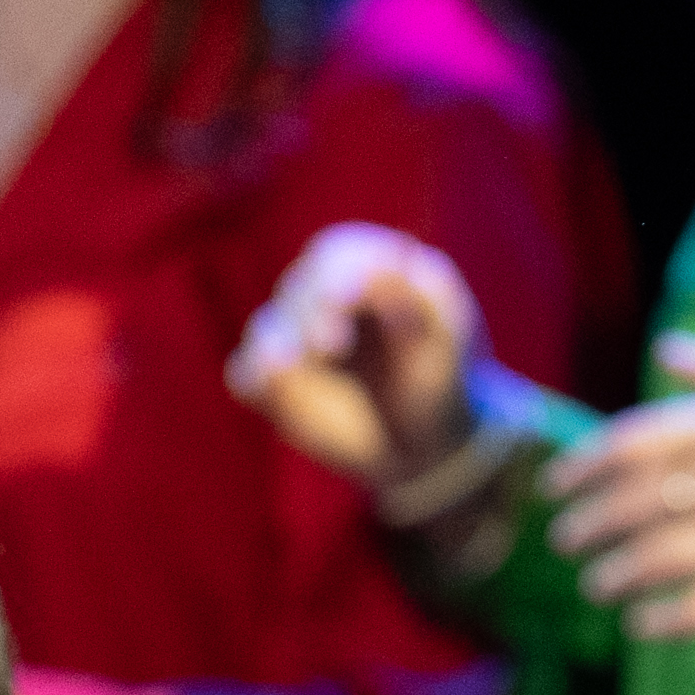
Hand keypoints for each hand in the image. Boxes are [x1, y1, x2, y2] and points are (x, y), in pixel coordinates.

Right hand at [226, 224, 489, 491]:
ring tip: (288, 364)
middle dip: (311, 314)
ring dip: (276, 345)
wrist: (423, 438)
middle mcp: (320, 294)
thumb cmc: (440, 375)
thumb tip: (384, 270)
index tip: (345, 301)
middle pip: (299, 289)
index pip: (337, 256)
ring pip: (268, 328)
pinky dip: (253, 378)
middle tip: (330, 345)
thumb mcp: (448, 336)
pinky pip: (247, 372)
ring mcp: (292, 336)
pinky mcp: (273, 379)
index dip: (339, 276)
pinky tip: (262, 389)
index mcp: (365, 266)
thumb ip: (424, 298)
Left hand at [552, 364, 694, 646]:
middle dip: (593, 524)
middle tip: (566, 543)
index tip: (554, 485)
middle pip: (638, 503)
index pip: (635, 444)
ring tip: (597, 587)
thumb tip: (664, 351)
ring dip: (620, 573)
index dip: (586, 465)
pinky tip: (641, 625)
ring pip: (662, 556)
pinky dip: (668, 620)